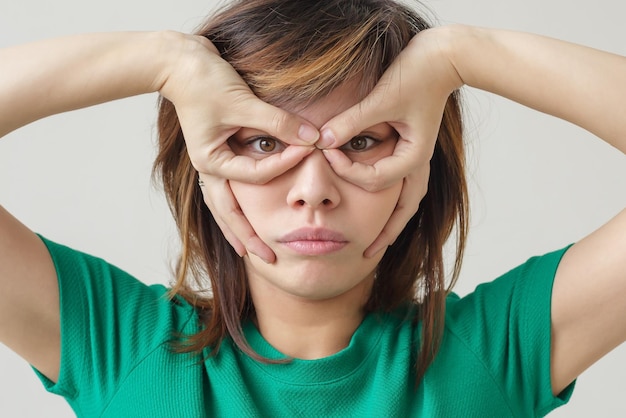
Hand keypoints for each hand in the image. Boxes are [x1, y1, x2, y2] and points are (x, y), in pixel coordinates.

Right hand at [158, 34, 318, 260]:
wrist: (178, 61)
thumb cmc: (204, 80)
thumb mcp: (242, 101)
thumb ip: (277, 122)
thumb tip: (311, 137)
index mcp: (210, 161)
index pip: (256, 175)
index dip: (284, 165)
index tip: (309, 152)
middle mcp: (208, 168)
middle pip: (229, 213)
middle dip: (248, 237)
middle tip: (269, 260)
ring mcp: (210, 164)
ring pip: (224, 207)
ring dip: (239, 229)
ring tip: (252, 252)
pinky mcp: (216, 154)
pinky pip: (228, 189)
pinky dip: (238, 206)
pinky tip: (247, 218)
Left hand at [318, 28, 462, 256]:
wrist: (443, 57)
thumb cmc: (416, 74)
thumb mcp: (382, 98)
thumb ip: (352, 122)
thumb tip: (322, 141)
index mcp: (414, 156)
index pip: (375, 179)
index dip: (347, 171)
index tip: (325, 153)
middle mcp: (418, 163)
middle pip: (403, 210)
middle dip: (384, 232)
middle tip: (365, 254)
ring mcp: (417, 159)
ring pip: (406, 202)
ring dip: (391, 222)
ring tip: (376, 244)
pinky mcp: (412, 150)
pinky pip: (403, 185)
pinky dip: (392, 201)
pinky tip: (379, 209)